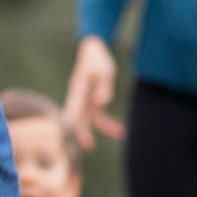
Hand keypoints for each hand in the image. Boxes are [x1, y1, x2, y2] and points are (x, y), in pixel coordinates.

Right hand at [64, 34, 122, 149]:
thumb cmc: (97, 59)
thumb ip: (104, 86)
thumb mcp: (103, 70)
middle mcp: (79, 97)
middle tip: (90, 147)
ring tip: (121, 133)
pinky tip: (120, 129)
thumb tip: (102, 103)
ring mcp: (85, 99)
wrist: (93, 49)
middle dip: (84, 133)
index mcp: (78, 91)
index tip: (85, 140)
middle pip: (79, 119)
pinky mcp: (93, 100)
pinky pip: (99, 115)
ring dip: (105, 127)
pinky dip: (108, 122)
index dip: (79, 128)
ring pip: (92, 118)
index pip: (75, 113)